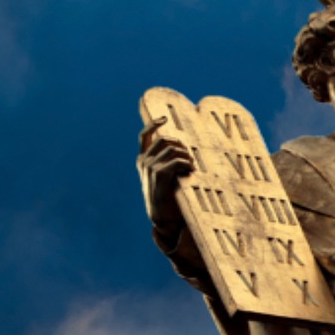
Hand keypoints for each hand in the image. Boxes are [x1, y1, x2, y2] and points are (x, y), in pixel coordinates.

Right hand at [137, 114, 195, 228]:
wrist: (162, 216)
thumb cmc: (167, 195)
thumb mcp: (162, 174)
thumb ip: (165, 160)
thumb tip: (178, 145)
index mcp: (142, 159)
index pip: (144, 135)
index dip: (153, 124)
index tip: (164, 118)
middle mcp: (144, 161)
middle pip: (165, 140)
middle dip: (181, 145)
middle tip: (189, 157)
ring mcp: (150, 167)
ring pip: (173, 149)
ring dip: (187, 156)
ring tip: (191, 167)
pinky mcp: (159, 174)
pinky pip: (177, 161)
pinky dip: (187, 164)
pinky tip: (190, 171)